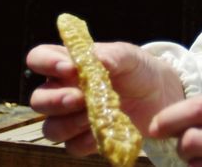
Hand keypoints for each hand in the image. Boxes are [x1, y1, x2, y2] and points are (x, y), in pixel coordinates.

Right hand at [27, 41, 184, 156]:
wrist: (162, 97)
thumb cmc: (139, 70)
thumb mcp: (129, 56)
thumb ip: (110, 55)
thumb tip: (92, 58)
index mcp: (68, 64)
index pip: (39, 59)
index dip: (45, 63)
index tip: (69, 69)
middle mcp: (64, 91)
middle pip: (38, 100)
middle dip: (55, 100)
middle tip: (80, 98)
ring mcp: (72, 118)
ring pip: (50, 128)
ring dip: (68, 124)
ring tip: (92, 116)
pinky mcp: (86, 139)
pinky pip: (72, 147)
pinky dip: (84, 142)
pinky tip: (100, 134)